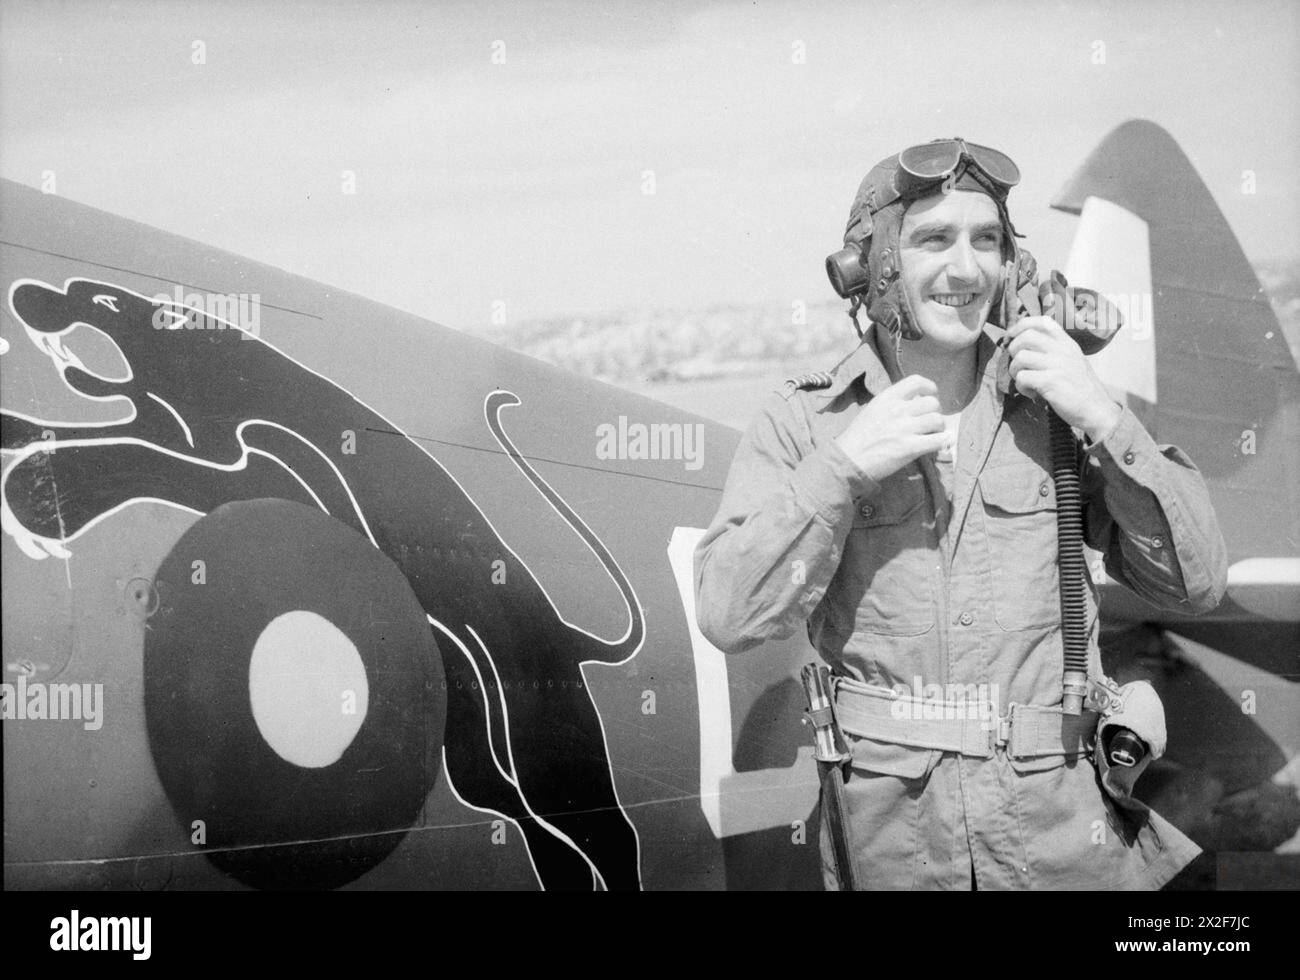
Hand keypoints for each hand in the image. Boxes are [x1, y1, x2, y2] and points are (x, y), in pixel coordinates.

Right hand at [834, 374, 950, 482]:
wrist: (848, 460)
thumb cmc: (858, 437)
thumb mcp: (872, 410)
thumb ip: (891, 405)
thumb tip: (913, 404)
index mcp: (887, 398)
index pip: (916, 381)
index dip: (929, 387)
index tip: (931, 394)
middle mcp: (898, 409)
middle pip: (932, 402)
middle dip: (935, 411)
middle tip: (930, 421)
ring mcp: (905, 428)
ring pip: (938, 420)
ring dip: (939, 428)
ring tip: (933, 434)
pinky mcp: (910, 447)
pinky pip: (939, 440)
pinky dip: (944, 441)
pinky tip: (941, 444)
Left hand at [1006, 298, 1121, 440]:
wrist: (1097, 410)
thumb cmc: (1082, 388)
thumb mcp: (1074, 360)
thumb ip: (1055, 350)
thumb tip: (1025, 343)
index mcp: (1068, 343)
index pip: (1043, 321)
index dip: (1021, 326)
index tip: (1012, 336)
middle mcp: (1063, 350)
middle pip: (1026, 336)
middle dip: (1013, 350)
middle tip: (1018, 365)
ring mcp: (1057, 365)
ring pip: (1020, 357)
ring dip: (1015, 371)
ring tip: (1026, 382)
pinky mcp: (1050, 382)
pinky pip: (1022, 378)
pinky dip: (1021, 387)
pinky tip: (1032, 393)